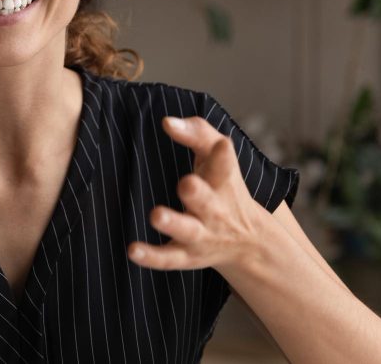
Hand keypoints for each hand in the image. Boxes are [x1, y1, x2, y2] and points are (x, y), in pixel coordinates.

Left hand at [127, 116, 265, 274]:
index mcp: (223, 182)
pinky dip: (151, 256)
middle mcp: (215, 210)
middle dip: (197, 193)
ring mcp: (201, 234)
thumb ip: (197, 132)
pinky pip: (168, 258)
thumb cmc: (221, 186)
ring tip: (156, 216)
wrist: (248, 241)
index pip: (225, 166)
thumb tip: (168, 122)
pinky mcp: (186, 255)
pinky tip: (133, 250)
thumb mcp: (218, 156)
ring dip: (173, 224)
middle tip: (186, 183)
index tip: (221, 144)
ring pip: (187, 231)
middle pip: (207, 201)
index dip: (222, 155)